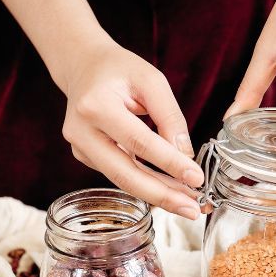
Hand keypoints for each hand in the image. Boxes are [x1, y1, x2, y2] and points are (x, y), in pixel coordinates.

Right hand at [61, 41, 203, 219]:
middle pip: (125, 174)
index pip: (139, 142)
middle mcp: (81, 131)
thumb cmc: (119, 69)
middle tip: (193, 209)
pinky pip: (120, 174)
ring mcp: (79, 147)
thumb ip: (170, 117)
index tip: (196, 178)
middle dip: (162, 195)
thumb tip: (186, 156)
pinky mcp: (84, 156)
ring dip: (158, 194)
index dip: (169, 163)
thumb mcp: (151, 81)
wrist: (83, 67)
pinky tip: (170, 190)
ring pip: (122, 180)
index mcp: (96, 106)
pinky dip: (146, 184)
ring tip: (188, 203)